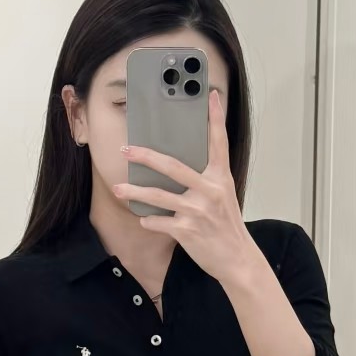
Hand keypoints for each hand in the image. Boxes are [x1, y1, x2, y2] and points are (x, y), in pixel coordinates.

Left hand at [113, 87, 249, 280]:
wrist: (238, 259)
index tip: (212, 96)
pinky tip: (144, 219)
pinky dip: (149, 221)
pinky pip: (159, 221)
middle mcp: (210, 191)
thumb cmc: (227, 226)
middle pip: (173, 166)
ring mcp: (198, 211)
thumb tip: (178, 166)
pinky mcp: (187, 230)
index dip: (216, 118)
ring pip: (159, 196)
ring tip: (118, 188)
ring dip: (135, 191)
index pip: (219, 142)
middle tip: (126, 149)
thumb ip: (206, 179)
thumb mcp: (223, 197)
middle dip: (146, 156)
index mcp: (221, 178)